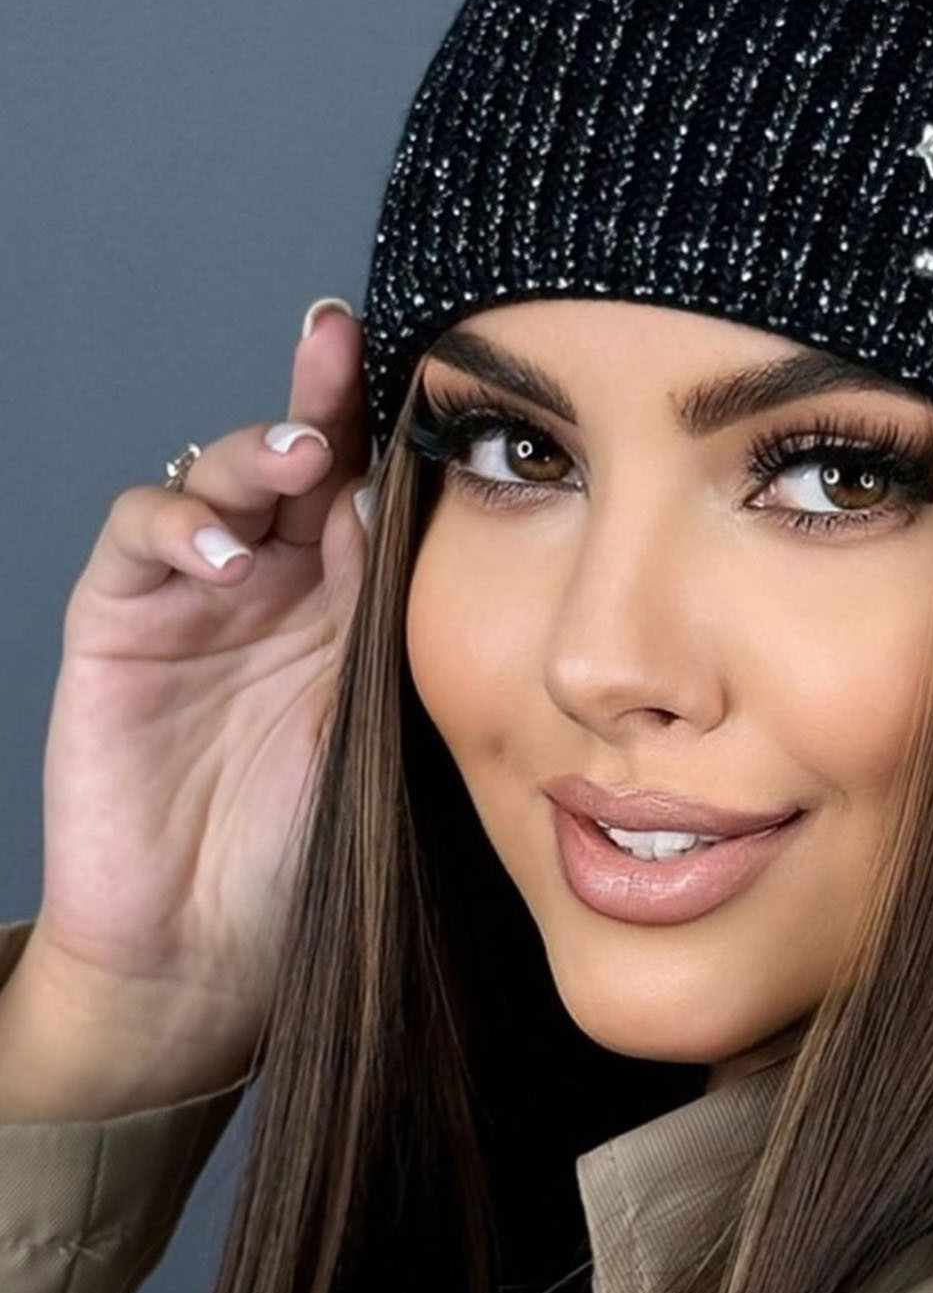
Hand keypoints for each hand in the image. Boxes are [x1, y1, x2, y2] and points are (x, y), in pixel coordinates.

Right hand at [10, 297, 373, 1109]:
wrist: (203, 951)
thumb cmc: (308, 852)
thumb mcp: (378, 722)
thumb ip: (400, 623)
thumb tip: (455, 514)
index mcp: (350, 599)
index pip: (372, 485)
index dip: (392, 424)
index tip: (433, 364)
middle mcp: (275, 579)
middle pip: (298, 455)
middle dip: (322, 392)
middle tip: (343, 341)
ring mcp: (193, 593)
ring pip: (216, 474)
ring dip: (254, 449)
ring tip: (298, 456)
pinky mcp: (117, 620)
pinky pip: (140, 536)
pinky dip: (177, 528)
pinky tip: (224, 556)